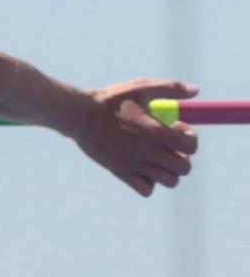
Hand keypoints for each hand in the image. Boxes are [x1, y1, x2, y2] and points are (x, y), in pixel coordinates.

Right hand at [76, 78, 198, 195]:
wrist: (81, 117)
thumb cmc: (112, 100)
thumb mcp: (142, 87)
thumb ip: (171, 88)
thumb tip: (196, 90)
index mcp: (156, 131)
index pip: (191, 146)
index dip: (190, 137)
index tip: (177, 127)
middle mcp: (148, 152)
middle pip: (184, 168)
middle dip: (183, 156)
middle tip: (170, 145)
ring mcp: (135, 165)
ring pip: (170, 182)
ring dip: (169, 171)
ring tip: (158, 158)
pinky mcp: (122, 174)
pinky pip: (146, 190)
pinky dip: (150, 182)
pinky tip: (143, 167)